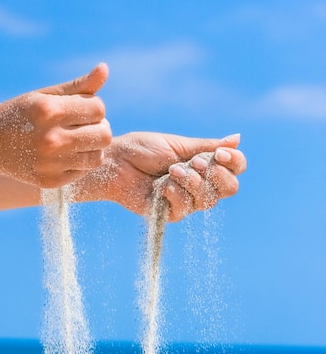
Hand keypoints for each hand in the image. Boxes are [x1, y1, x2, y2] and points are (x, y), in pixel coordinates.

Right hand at [0, 64, 111, 187]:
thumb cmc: (23, 114)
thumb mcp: (45, 96)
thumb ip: (78, 86)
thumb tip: (105, 69)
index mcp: (49, 111)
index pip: (98, 109)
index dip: (94, 108)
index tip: (82, 110)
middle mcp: (51, 138)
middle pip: (104, 134)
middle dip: (100, 128)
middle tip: (86, 127)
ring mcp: (51, 163)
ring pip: (98, 156)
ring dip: (93, 147)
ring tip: (79, 141)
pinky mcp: (51, 181)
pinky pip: (85, 171)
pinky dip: (81, 162)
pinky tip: (68, 155)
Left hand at [75, 132, 245, 221]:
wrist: (115, 162)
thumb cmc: (143, 150)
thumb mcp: (178, 144)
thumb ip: (208, 147)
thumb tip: (237, 139)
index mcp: (204, 165)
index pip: (235, 169)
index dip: (234, 163)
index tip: (220, 153)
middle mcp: (199, 185)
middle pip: (229, 188)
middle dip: (216, 175)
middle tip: (197, 163)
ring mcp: (186, 201)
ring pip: (207, 200)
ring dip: (191, 182)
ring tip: (171, 171)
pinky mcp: (170, 214)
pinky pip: (185, 208)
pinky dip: (175, 194)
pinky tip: (161, 186)